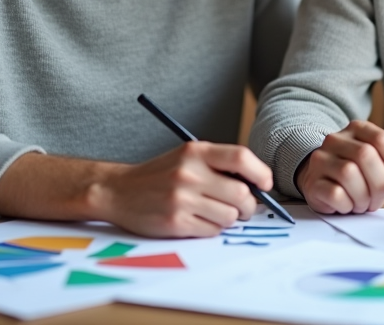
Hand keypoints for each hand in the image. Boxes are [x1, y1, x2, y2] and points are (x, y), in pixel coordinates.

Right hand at [96, 142, 272, 236]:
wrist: (118, 191)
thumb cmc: (159, 174)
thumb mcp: (187, 156)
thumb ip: (219, 164)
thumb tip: (257, 184)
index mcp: (196, 152)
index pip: (241, 157)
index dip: (260, 173)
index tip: (265, 184)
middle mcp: (190, 173)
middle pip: (241, 193)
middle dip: (248, 205)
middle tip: (243, 208)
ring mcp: (182, 199)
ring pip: (229, 216)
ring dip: (229, 219)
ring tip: (215, 213)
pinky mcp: (176, 222)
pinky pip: (212, 231)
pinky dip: (212, 229)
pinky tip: (198, 221)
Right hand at [296, 120, 383, 214]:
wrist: (319, 178)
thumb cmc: (355, 173)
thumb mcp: (377, 164)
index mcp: (357, 130)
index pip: (382, 140)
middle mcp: (336, 139)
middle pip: (366, 156)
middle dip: (379, 184)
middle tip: (379, 200)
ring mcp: (321, 159)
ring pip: (349, 174)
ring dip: (363, 197)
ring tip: (362, 203)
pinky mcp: (312, 181)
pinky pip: (336, 194)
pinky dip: (348, 205)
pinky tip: (347, 205)